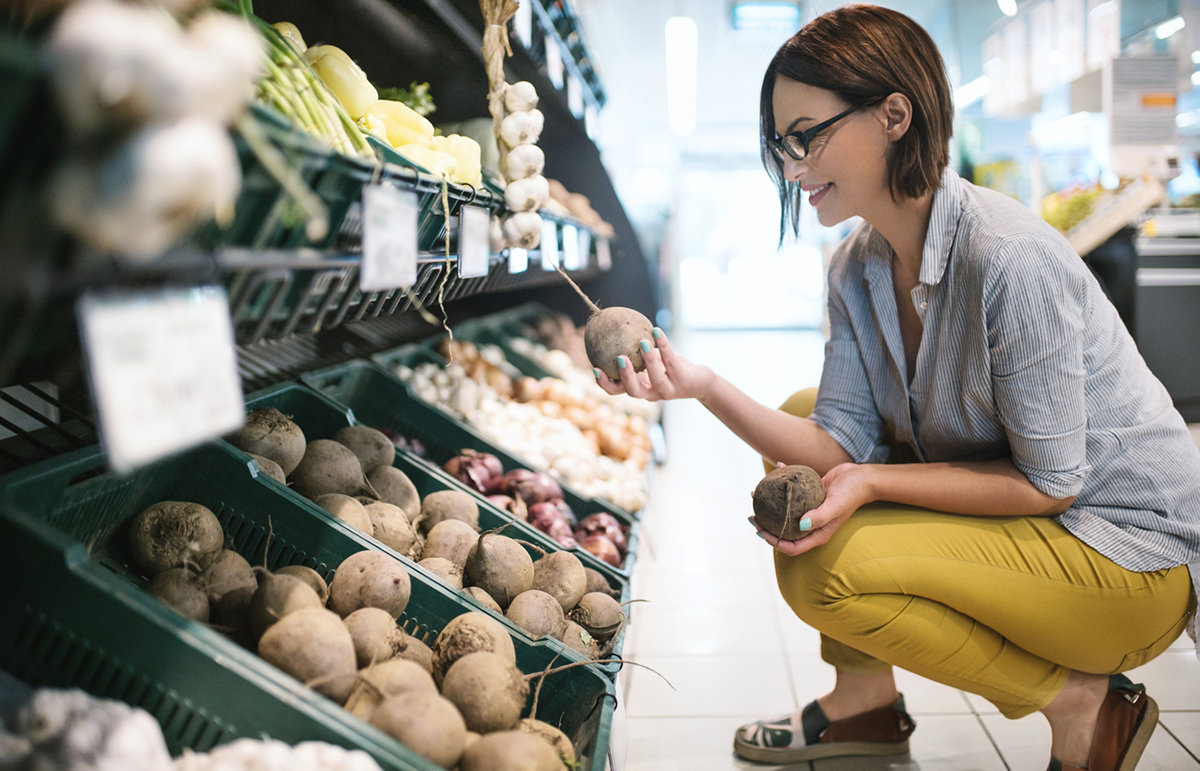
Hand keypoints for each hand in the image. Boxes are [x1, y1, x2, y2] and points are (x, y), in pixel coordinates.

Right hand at [593, 327, 714, 401]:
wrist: (700, 382)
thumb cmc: (670, 368)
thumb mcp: (651, 361)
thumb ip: (635, 353)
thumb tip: (614, 328)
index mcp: (639, 387)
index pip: (617, 391)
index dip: (604, 383)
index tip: (595, 368)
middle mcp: (651, 393)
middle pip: (634, 391)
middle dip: (626, 376)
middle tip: (620, 358)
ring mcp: (668, 390)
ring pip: (656, 379)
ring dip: (649, 361)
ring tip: (643, 342)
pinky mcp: (683, 381)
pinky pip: (672, 361)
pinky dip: (664, 346)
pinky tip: (658, 331)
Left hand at [749, 462, 873, 555]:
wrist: (861, 477)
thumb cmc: (851, 493)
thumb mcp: (836, 505)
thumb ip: (820, 517)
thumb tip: (800, 524)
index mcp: (817, 534)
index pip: (791, 547)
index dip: (773, 542)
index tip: (760, 530)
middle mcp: (811, 525)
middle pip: (784, 532)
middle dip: (766, 527)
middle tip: (753, 515)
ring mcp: (809, 512)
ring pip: (785, 513)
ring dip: (770, 506)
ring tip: (756, 494)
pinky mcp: (808, 497)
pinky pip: (792, 494)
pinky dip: (783, 482)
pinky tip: (777, 468)